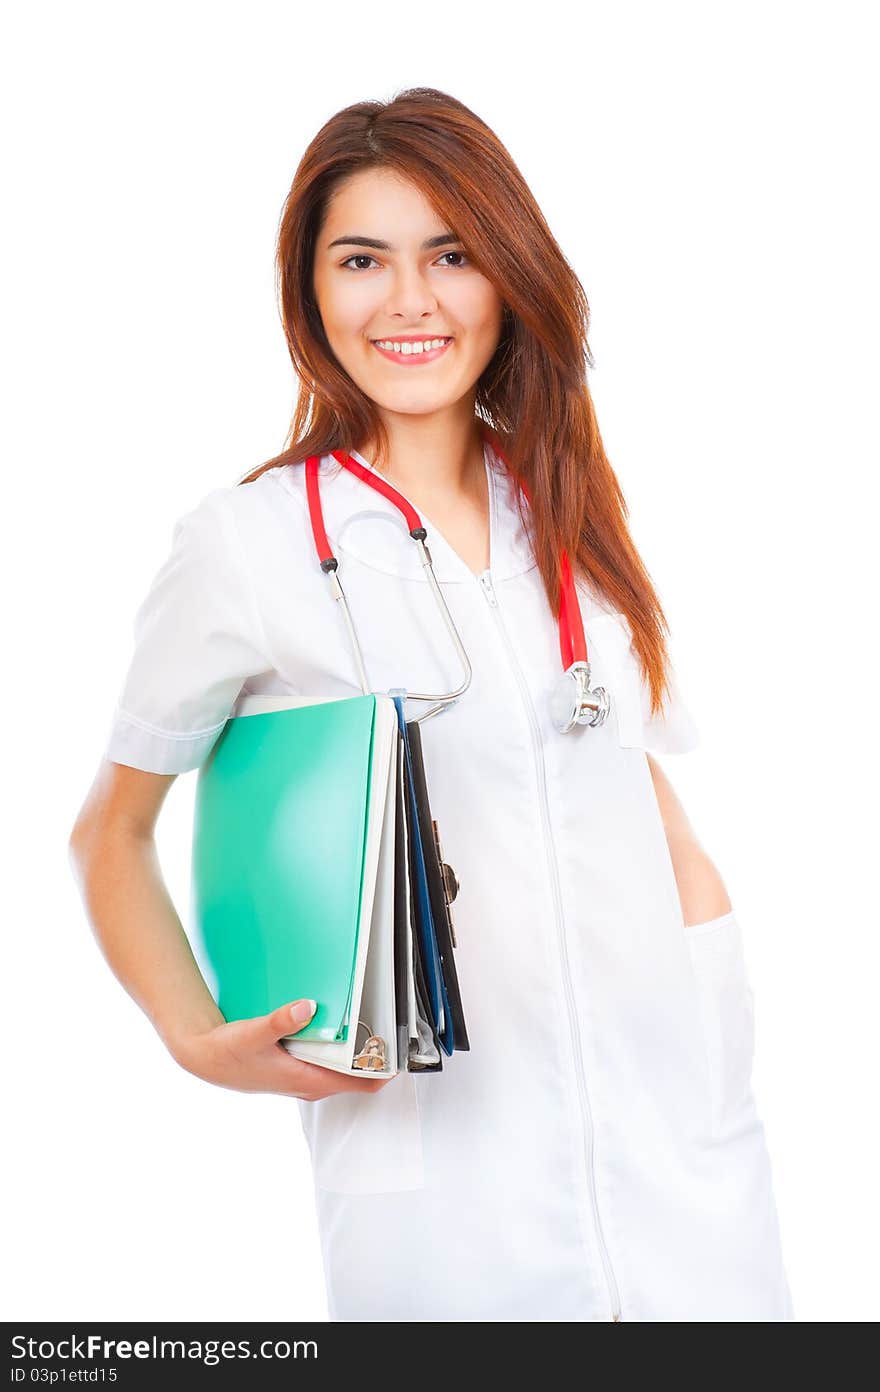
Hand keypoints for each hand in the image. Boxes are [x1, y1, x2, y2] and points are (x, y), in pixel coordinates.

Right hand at [172, 998, 394, 1099]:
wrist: (205, 1059)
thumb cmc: (228, 1053)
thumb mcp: (252, 1034)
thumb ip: (279, 1021)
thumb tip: (306, 1008)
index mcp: (307, 1079)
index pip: (360, 1083)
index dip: (385, 1069)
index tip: (402, 1048)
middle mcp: (310, 1082)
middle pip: (358, 1075)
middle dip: (378, 1055)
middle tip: (394, 1025)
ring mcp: (304, 1076)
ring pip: (344, 1068)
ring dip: (360, 1051)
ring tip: (375, 1021)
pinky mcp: (296, 1068)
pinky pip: (330, 1061)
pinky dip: (342, 1048)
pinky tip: (341, 1025)